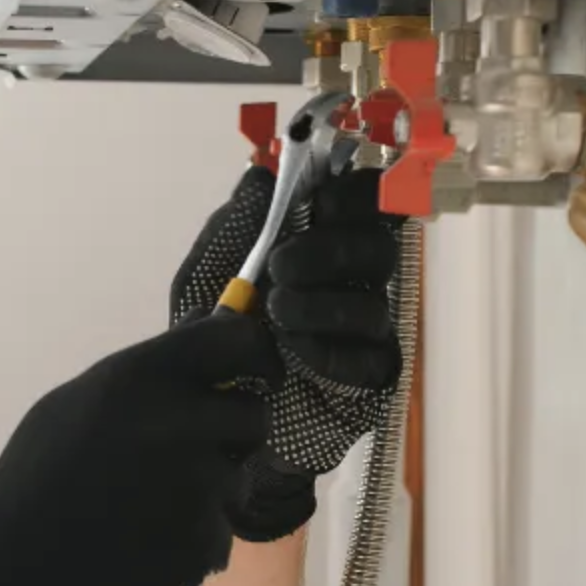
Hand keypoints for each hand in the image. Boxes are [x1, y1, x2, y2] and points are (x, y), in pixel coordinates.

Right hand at [0, 310, 282, 585]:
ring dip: (210, 491)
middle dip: (233, 432)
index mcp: (141, 378)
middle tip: (191, 452)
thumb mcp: (72, 406)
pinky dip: (192, 539)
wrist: (10, 579)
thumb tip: (204, 335)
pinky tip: (143, 547)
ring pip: (238, 479)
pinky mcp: (204, 542)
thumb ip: (146, 374)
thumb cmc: (33, 483)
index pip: (235, 339)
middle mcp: (179, 423)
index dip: (252, 352)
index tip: (251, 369)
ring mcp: (198, 486)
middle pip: (254, 414)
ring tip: (145, 509)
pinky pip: (218, 530)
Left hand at [168, 161, 405, 540]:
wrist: (205, 409)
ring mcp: (365, 331)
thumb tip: (262, 175)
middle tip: (280, 266)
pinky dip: (332, 351)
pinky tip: (296, 352)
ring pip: (373, 304)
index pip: (365, 202)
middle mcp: (352, 281)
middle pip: (380, 247)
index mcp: (321, 241)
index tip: (320, 203)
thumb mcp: (207, 270)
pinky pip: (372, 358)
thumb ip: (235, 222)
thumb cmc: (210, 333)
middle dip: (330, 250)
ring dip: (322, 304)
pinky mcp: (369, 380)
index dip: (355, 194)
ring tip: (276, 314)